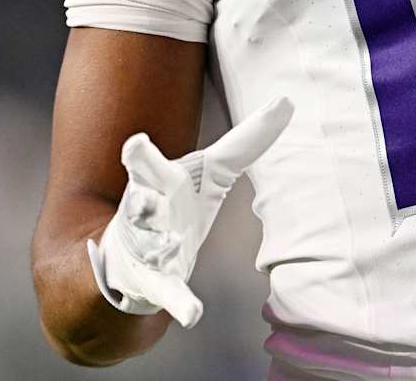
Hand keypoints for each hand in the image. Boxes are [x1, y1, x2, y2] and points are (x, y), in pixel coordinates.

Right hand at [87, 96, 292, 326]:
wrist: (128, 260)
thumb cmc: (174, 203)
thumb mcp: (209, 172)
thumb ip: (245, 141)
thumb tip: (287, 101)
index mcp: (156, 183)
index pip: (146, 165)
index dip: (140, 155)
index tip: (136, 143)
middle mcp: (143, 213)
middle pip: (139, 201)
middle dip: (139, 195)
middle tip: (134, 182)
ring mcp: (146, 250)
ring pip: (150, 245)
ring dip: (159, 243)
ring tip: (170, 242)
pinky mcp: (153, 284)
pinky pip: (167, 294)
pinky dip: (180, 304)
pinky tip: (193, 314)